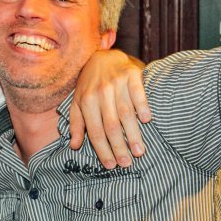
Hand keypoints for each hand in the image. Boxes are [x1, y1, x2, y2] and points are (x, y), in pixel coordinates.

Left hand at [70, 49, 151, 167]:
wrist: (103, 56)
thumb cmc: (90, 84)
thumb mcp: (78, 102)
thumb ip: (76, 123)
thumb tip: (74, 146)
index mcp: (86, 101)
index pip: (94, 131)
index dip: (102, 150)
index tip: (111, 165)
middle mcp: (101, 92)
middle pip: (111, 125)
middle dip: (119, 147)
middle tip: (127, 164)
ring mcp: (117, 82)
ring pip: (125, 113)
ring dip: (133, 134)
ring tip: (139, 151)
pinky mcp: (132, 74)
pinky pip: (138, 93)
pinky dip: (142, 106)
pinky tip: (147, 120)